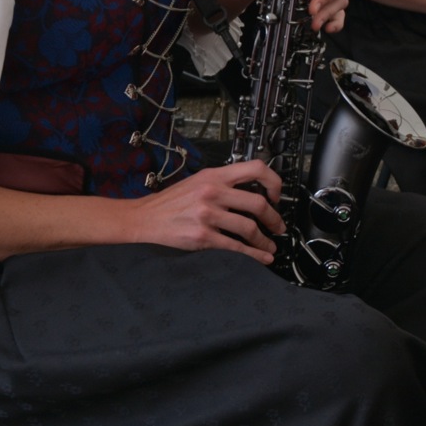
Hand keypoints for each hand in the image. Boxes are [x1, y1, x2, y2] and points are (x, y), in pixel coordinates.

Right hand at [128, 160, 286, 261]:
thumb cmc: (173, 200)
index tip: (276, 196)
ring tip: (271, 245)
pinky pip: (235, 247)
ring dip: (265, 240)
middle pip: (257, 203)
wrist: (146, 217)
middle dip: (274, 218)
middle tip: (279, 226)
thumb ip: (224, 182)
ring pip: (249, 228)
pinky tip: (262, 257)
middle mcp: (213, 192)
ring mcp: (208, 215)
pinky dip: (254, 254)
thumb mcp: (199, 180)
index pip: (255, 168)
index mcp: (215, 175)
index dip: (273, 182)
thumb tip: (253, 189)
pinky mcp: (203, 236)